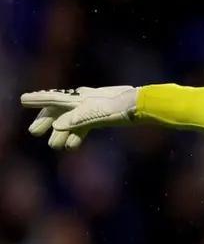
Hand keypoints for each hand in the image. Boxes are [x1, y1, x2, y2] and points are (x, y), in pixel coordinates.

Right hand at [20, 86, 137, 149]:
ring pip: (71, 121)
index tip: (23, 99)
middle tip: (34, 131)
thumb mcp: (96, 114)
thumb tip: (57, 126)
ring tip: (53, 145)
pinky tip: (72, 146)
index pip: (54, 99)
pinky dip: (77, 135)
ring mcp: (93, 108)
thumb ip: (76, 120)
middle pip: (60, 110)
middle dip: (46, 121)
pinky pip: (84, 126)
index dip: (38, 100)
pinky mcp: (103, 116)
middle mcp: (84, 100)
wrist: (141, 106)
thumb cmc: (119, 108)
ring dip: (61, 133)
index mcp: (80, 97)